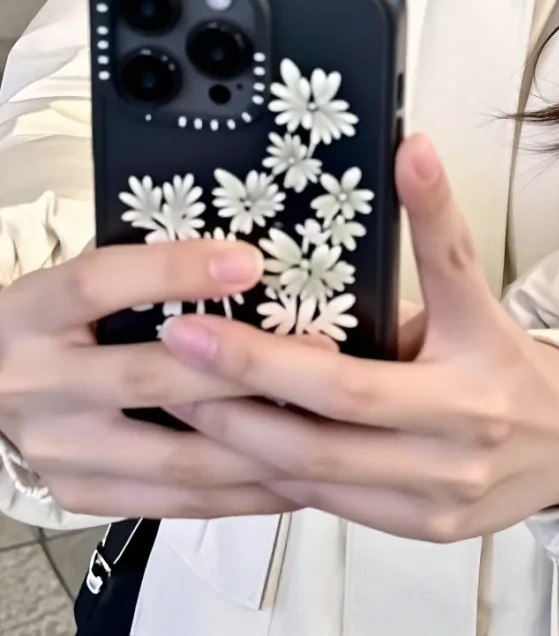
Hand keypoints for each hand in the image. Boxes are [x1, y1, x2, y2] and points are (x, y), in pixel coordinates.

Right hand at [0, 238, 294, 518]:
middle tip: (318, 352)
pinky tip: (290, 476)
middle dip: (242, 369)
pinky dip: (237, 491)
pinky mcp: (81, 494)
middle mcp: (39, 383)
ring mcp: (60, 449)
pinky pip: (172, 500)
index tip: (247, 261)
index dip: (175, 272)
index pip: (101, 284)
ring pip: (172, 453)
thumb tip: (247, 258)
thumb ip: (142, 270)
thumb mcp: (77, 279)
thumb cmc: (58, 319)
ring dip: (256, 441)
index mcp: (36, 310)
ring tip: (322, 422)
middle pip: (151, 378)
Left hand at [161, 135, 558, 544]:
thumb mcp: (477, 289)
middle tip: (175, 350)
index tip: (201, 315)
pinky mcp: (421, 532)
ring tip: (181, 399)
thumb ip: (436, 230)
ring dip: (242, 442)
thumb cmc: (506, 360)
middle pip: (322, 433)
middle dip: (236, 395)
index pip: (349, 378)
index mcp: (464, 382)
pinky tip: (235, 446)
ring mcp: (433, 500)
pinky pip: (332, 507)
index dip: (266, 357)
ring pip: (317, 479)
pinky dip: (279, 476)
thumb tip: (409, 149)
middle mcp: (450, 448)